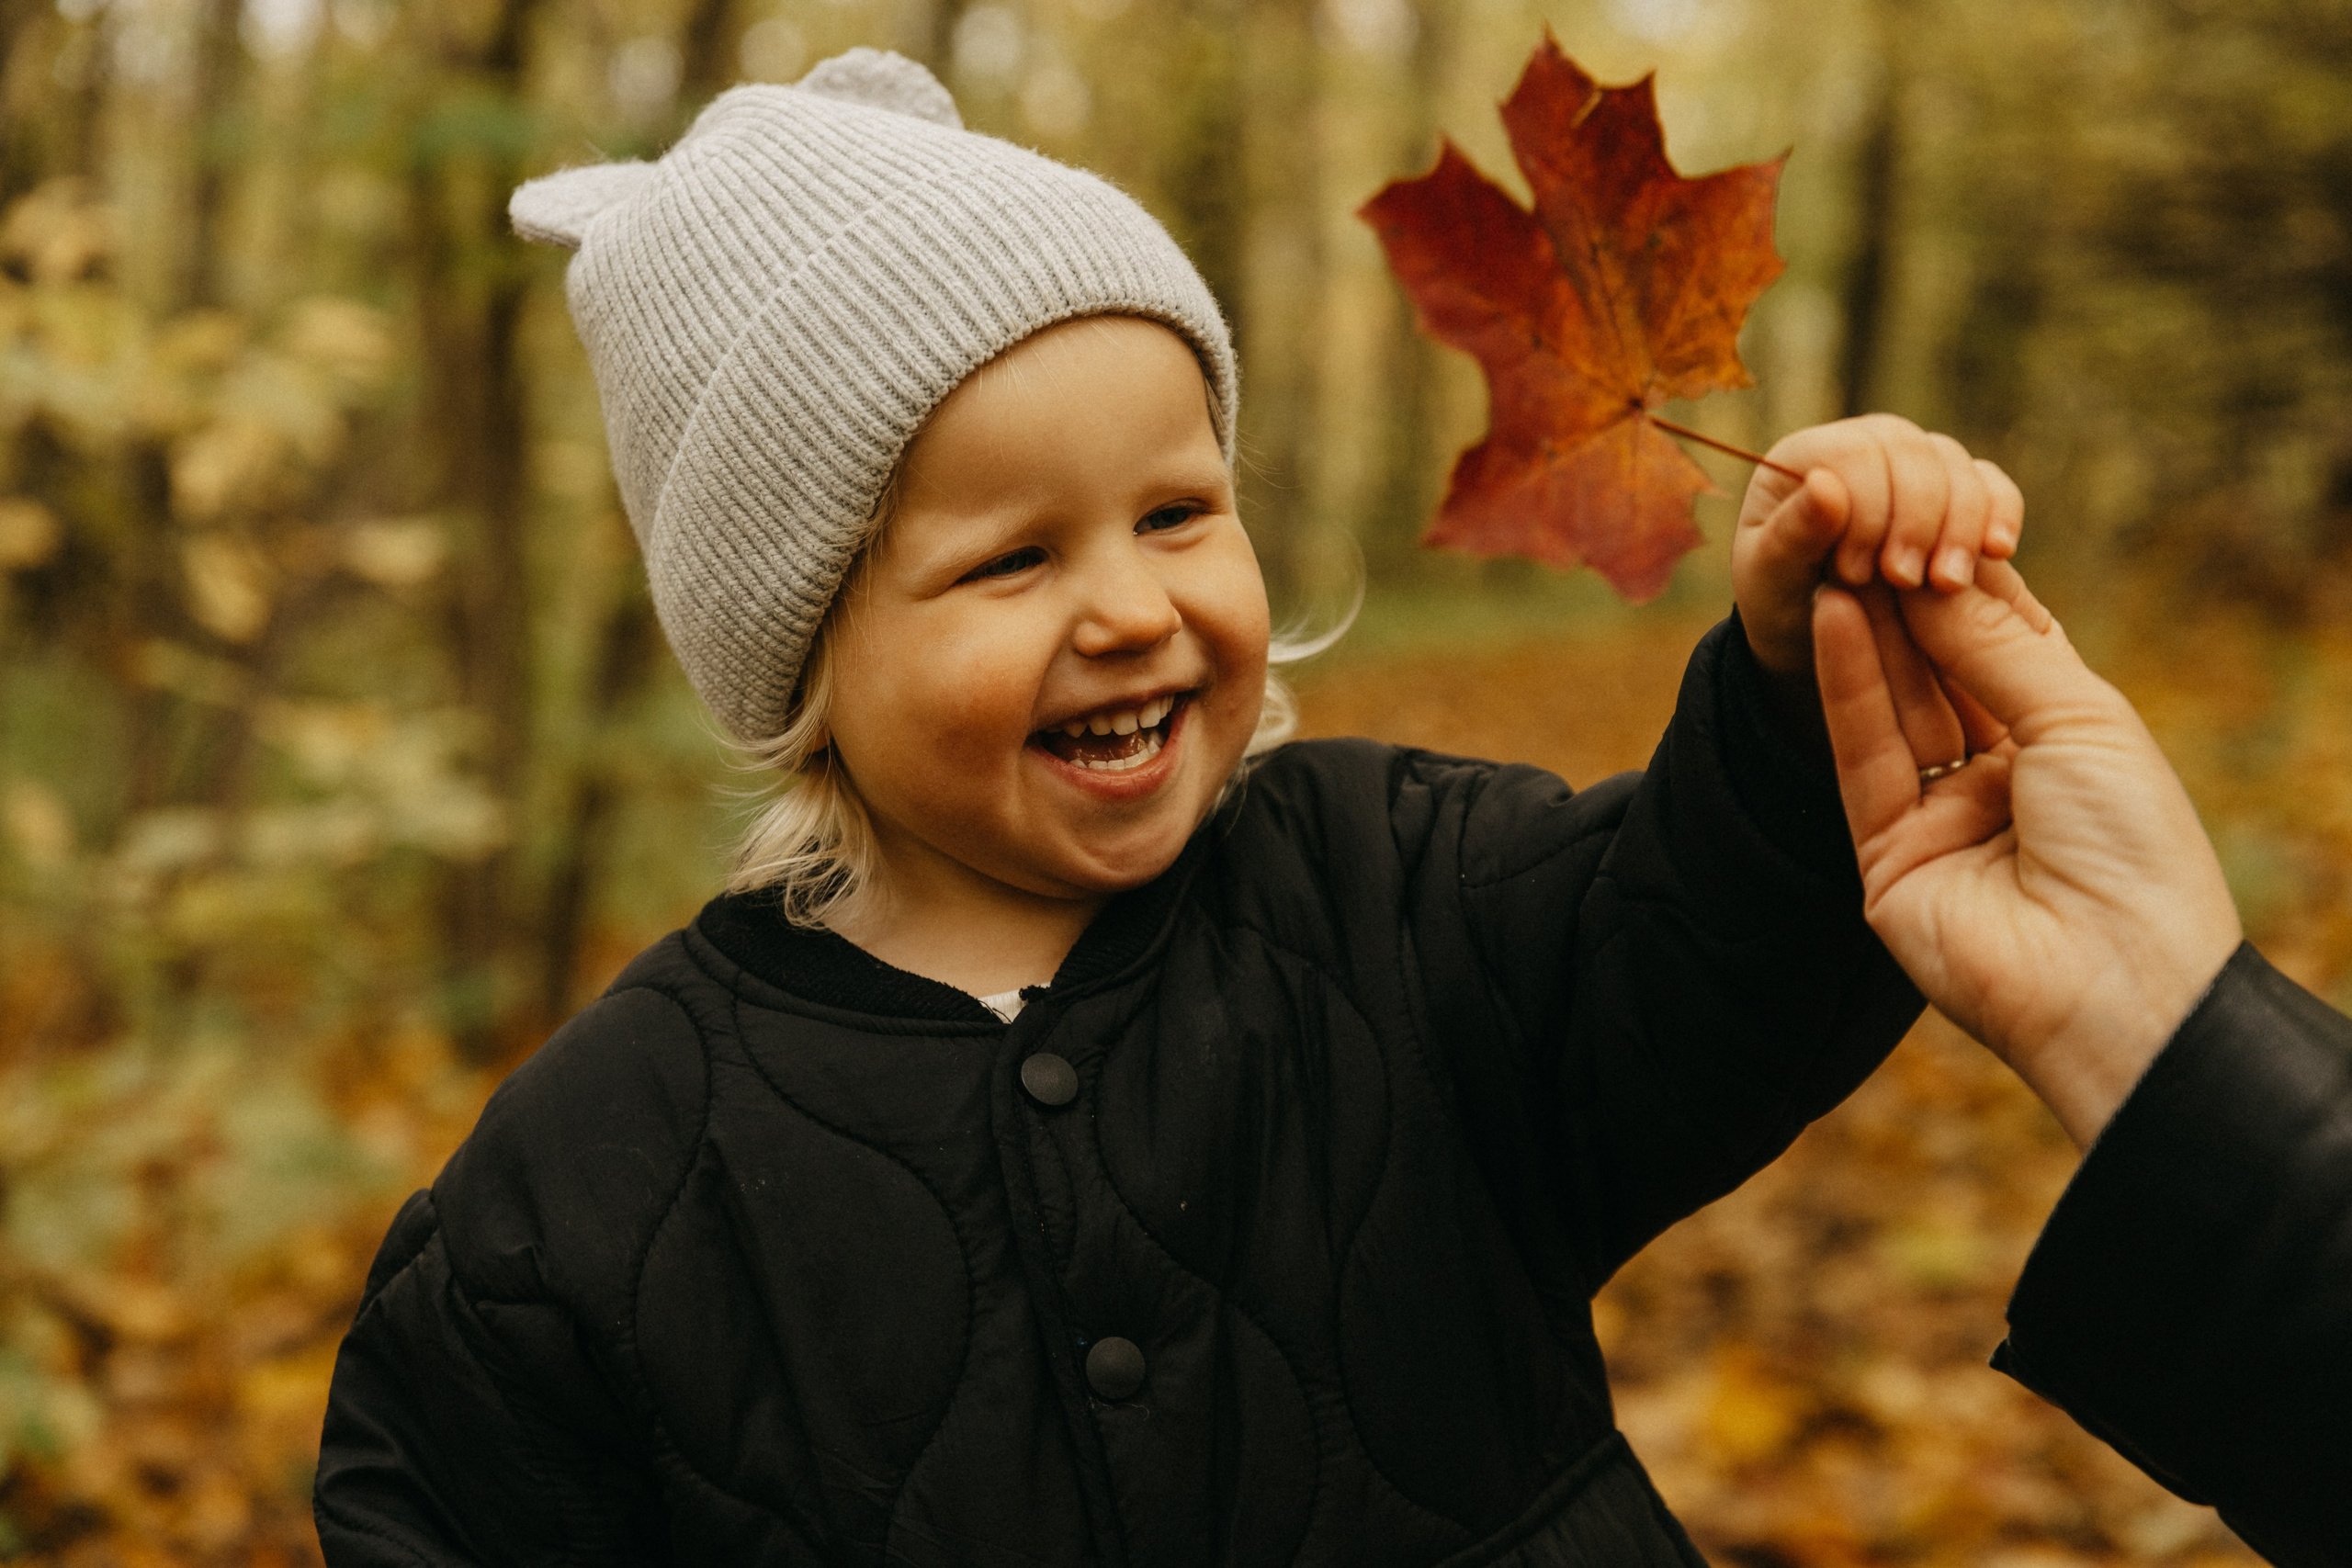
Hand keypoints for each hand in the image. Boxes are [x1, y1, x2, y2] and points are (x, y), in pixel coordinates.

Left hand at [1733, 415, 2023, 734]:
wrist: (1818, 638)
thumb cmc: (1782, 605)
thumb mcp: (1771, 581)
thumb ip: (1792, 534)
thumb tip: (1823, 483)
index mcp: (1806, 457)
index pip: (1855, 453)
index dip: (1865, 510)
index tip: (1856, 575)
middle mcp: (1863, 448)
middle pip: (1912, 451)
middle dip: (1917, 518)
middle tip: (1906, 582)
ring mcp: (1912, 466)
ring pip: (1955, 465)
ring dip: (1960, 523)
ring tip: (1947, 584)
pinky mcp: (1954, 493)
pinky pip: (1990, 484)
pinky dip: (2000, 512)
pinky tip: (1998, 552)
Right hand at [1813, 561, 2242, 1145]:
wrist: (2114, 981)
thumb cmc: (2131, 846)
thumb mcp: (2079, 720)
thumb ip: (1995, 646)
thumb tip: (1931, 572)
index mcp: (2066, 743)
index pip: (2002, 645)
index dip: (1964, 584)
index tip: (1925, 512)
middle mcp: (2000, 776)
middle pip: (1939, 670)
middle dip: (1906, 598)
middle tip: (1865, 520)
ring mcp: (1939, 818)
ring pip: (1895, 706)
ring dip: (1868, 628)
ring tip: (1838, 550)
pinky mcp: (1886, 855)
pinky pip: (1861, 757)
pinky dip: (1846, 685)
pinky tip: (1833, 616)